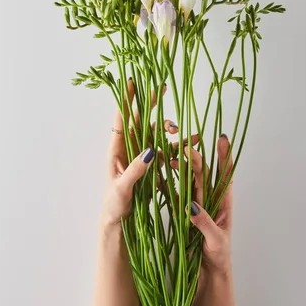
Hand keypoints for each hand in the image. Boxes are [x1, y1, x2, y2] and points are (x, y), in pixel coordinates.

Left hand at [101, 79, 178, 229]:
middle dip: (153, 105)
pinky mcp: (153, 166)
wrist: (121, 224)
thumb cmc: (114, 207)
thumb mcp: (122, 190)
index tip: (132, 81)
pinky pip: (167, 151)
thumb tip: (149, 151)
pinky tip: (191, 147)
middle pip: (142, 120)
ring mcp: (142, 156)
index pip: (121, 118)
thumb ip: (135, 171)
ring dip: (170, 130)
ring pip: (157, 134)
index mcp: (117, 150)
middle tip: (164, 90)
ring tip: (183, 132)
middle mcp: (129, 148)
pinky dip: (178, 148)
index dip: (126, 99)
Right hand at [175, 134, 233, 275]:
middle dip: (196, 158)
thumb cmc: (218, 258)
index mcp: (224, 203)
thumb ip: (205, 223)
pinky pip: (176, 195)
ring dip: (182, 167)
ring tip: (173, 156)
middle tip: (186, 148)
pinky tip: (161, 174)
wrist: (208, 275)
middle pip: (203, 174)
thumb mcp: (215, 241)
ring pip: (189, 180)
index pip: (225, 175)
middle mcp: (210, 200)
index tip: (223, 139)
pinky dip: (169, 184)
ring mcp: (196, 205)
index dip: (225, 156)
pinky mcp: (183, 213)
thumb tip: (192, 206)